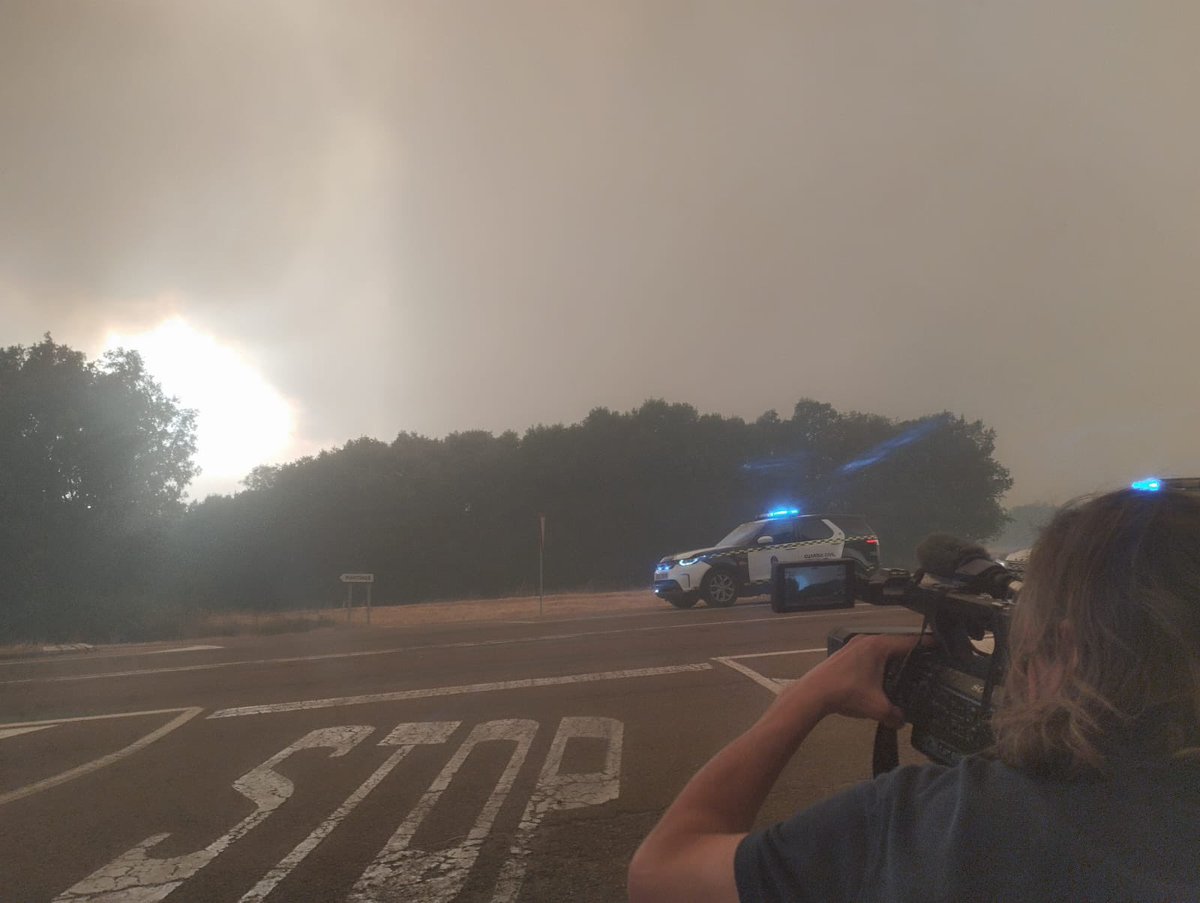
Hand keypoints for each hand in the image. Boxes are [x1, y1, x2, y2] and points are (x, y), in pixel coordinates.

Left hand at [776, 633, 926, 728]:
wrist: (813, 693)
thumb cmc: (846, 694)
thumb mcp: (877, 707)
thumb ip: (896, 715)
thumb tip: (902, 721)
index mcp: (879, 646)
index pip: (910, 641)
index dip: (927, 645)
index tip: (942, 647)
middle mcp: (868, 640)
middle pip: (897, 643)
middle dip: (911, 654)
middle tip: (927, 664)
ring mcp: (854, 645)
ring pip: (882, 649)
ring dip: (894, 659)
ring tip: (908, 672)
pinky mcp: (846, 653)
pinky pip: (870, 654)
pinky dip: (880, 663)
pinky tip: (883, 677)